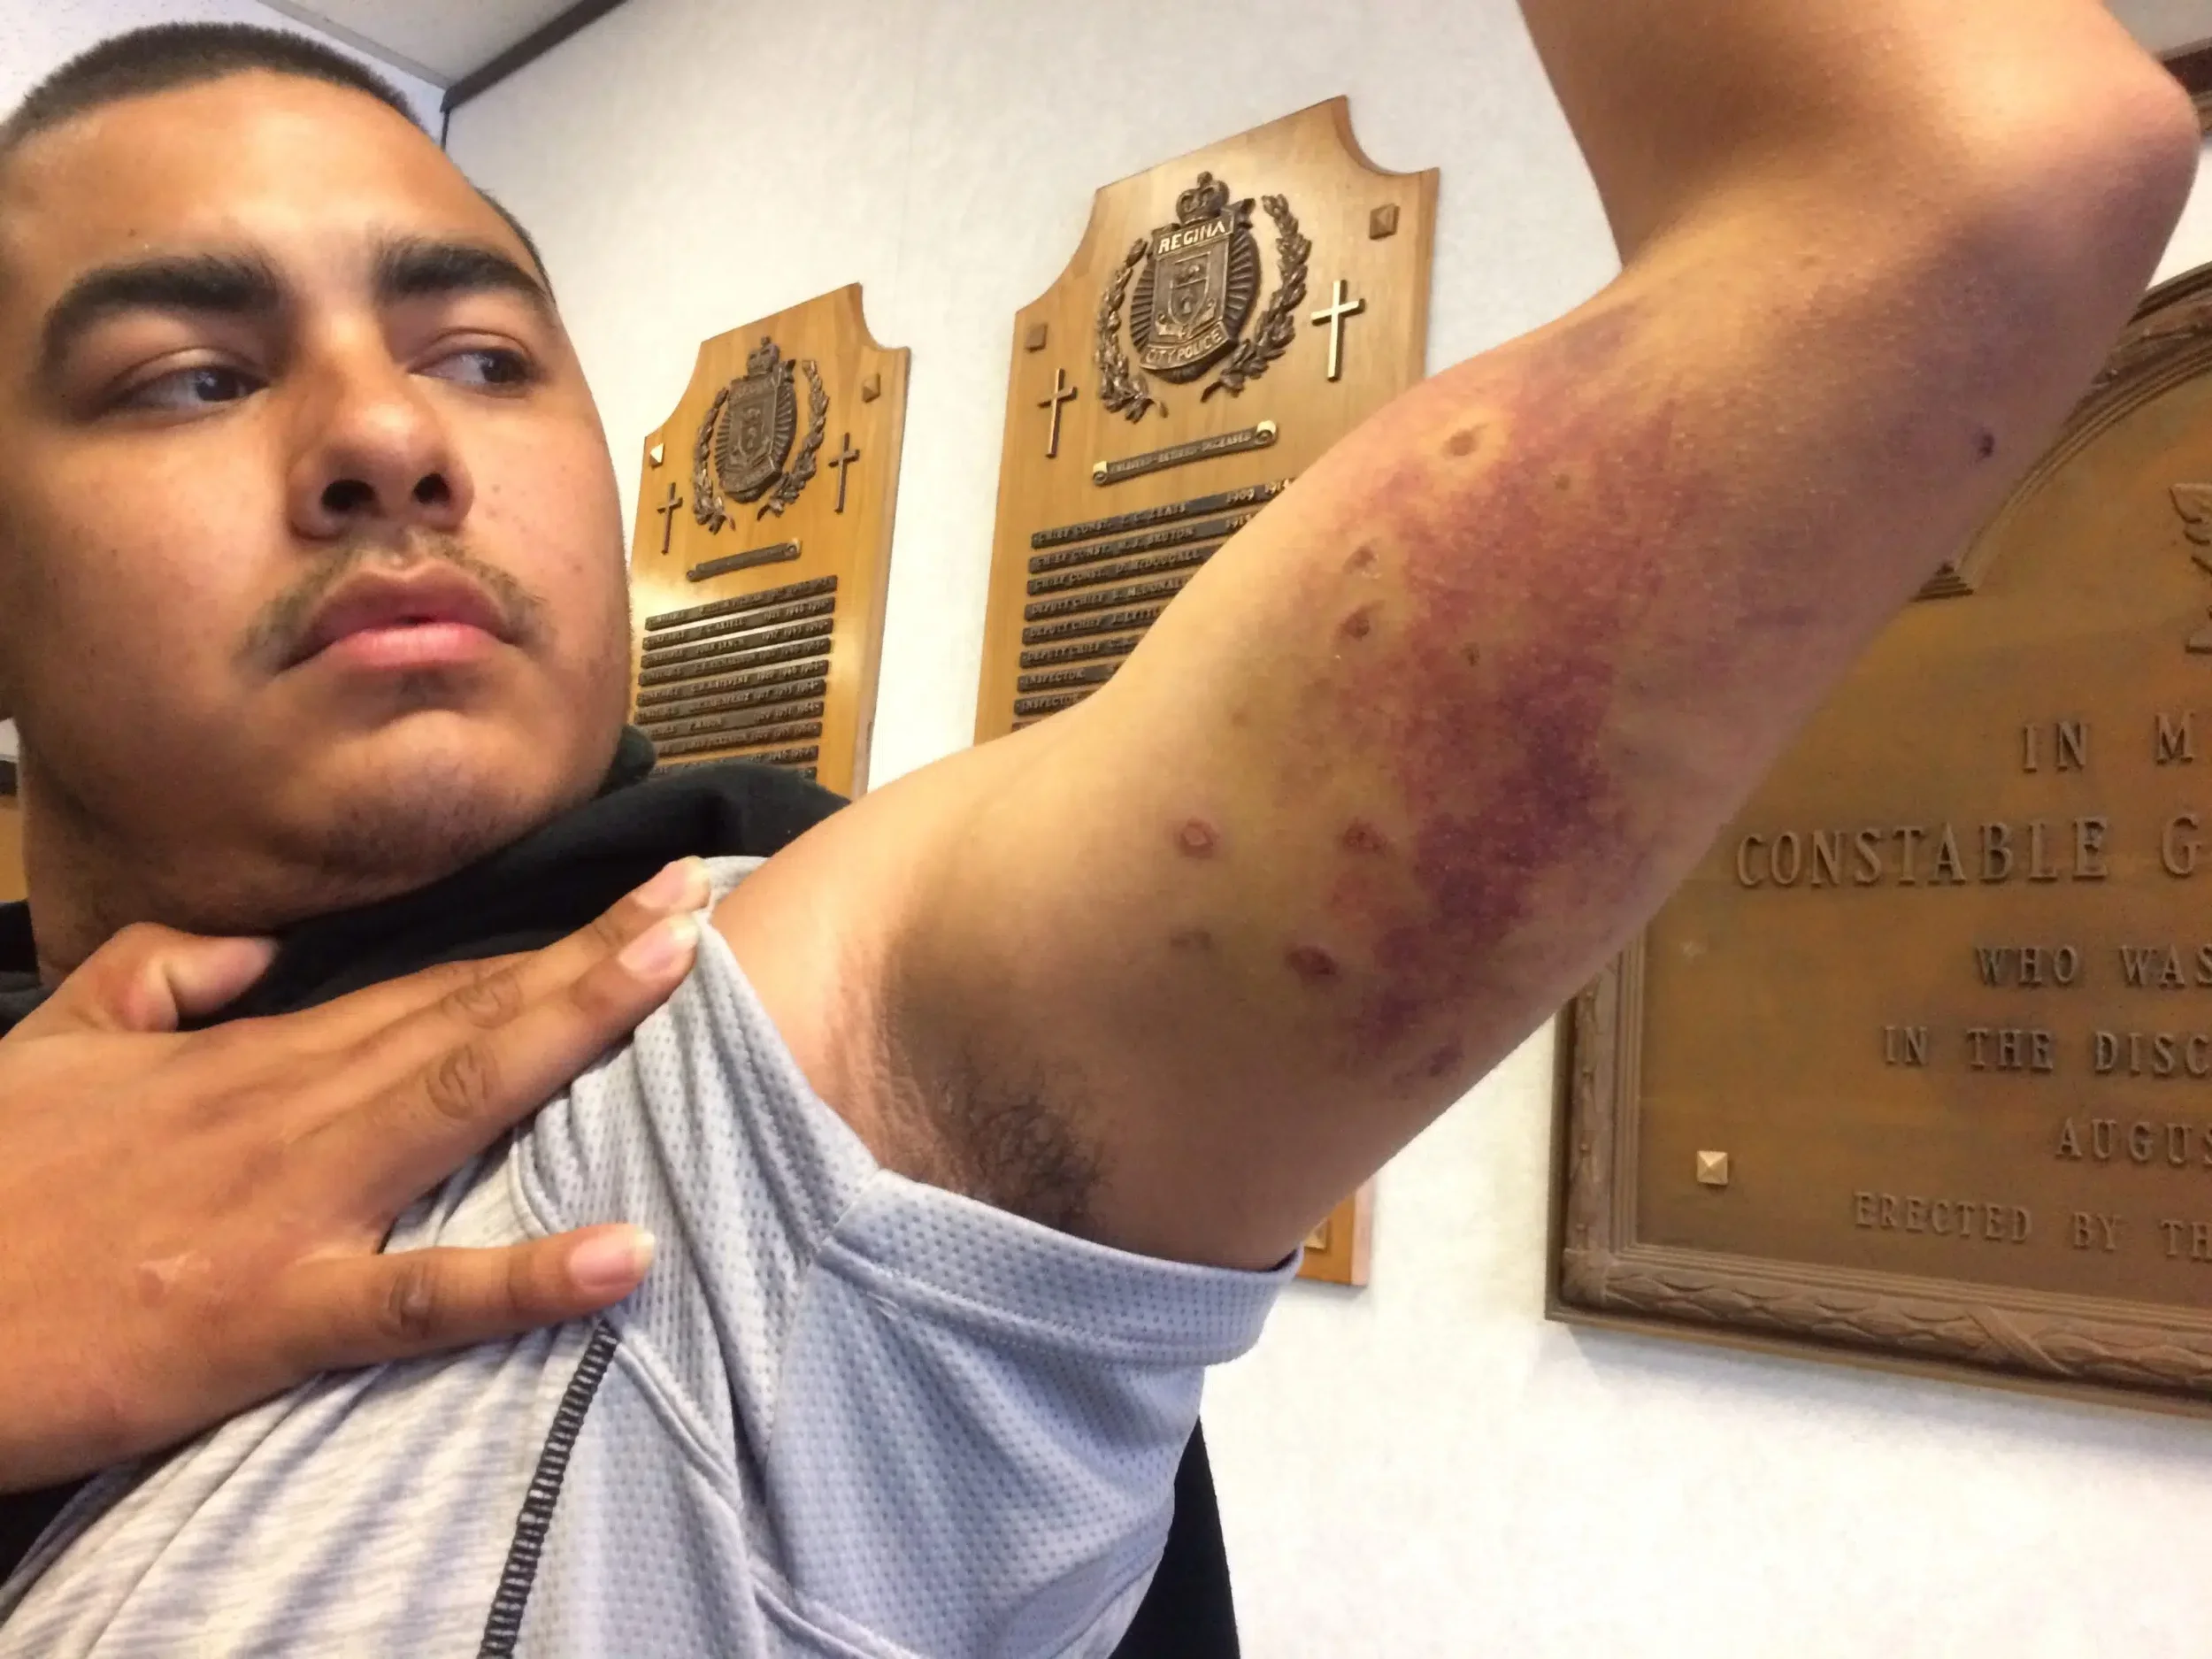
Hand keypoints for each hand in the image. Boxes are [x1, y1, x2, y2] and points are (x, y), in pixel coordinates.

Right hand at [0, 858, 707, 1493]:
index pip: (429, 984)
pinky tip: (622, 1256)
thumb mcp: (54, 1048)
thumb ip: (161, 977)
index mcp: (253, 1058)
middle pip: (468, 1016)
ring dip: (576, 1032)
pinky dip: (521, 1276)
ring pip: (456, 1099)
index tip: (636, 902)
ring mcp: (288, 1209)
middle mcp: (291, 1112)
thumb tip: (258, 940)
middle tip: (701, 897)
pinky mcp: (265, 1316)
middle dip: (592, 956)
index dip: (542, 943)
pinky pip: (414, 1297)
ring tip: (683, 980)